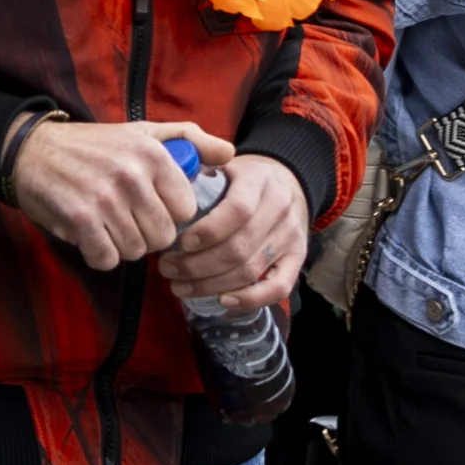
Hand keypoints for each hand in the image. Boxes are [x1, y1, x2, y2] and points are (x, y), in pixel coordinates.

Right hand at [5, 117, 210, 270]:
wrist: (30, 150)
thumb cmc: (92, 145)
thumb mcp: (142, 132)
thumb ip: (189, 140)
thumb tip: (230, 154)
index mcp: (152, 154)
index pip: (186, 211)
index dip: (169, 214)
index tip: (150, 205)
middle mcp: (132, 176)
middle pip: (164, 237)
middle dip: (146, 233)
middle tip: (125, 216)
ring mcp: (105, 199)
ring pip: (136, 251)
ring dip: (121, 244)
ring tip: (106, 222)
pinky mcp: (81, 220)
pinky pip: (107, 259)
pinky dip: (98, 253)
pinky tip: (89, 234)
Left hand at [162, 151, 308, 315]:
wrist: (286, 182)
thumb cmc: (242, 178)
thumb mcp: (223, 164)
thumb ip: (199, 172)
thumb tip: (166, 195)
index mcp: (259, 182)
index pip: (237, 211)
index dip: (208, 231)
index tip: (180, 242)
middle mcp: (280, 210)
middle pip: (239, 248)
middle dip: (197, 265)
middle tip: (167, 269)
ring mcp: (291, 237)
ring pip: (252, 270)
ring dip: (211, 284)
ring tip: (180, 285)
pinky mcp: (298, 259)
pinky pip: (279, 288)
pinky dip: (249, 299)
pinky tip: (221, 300)